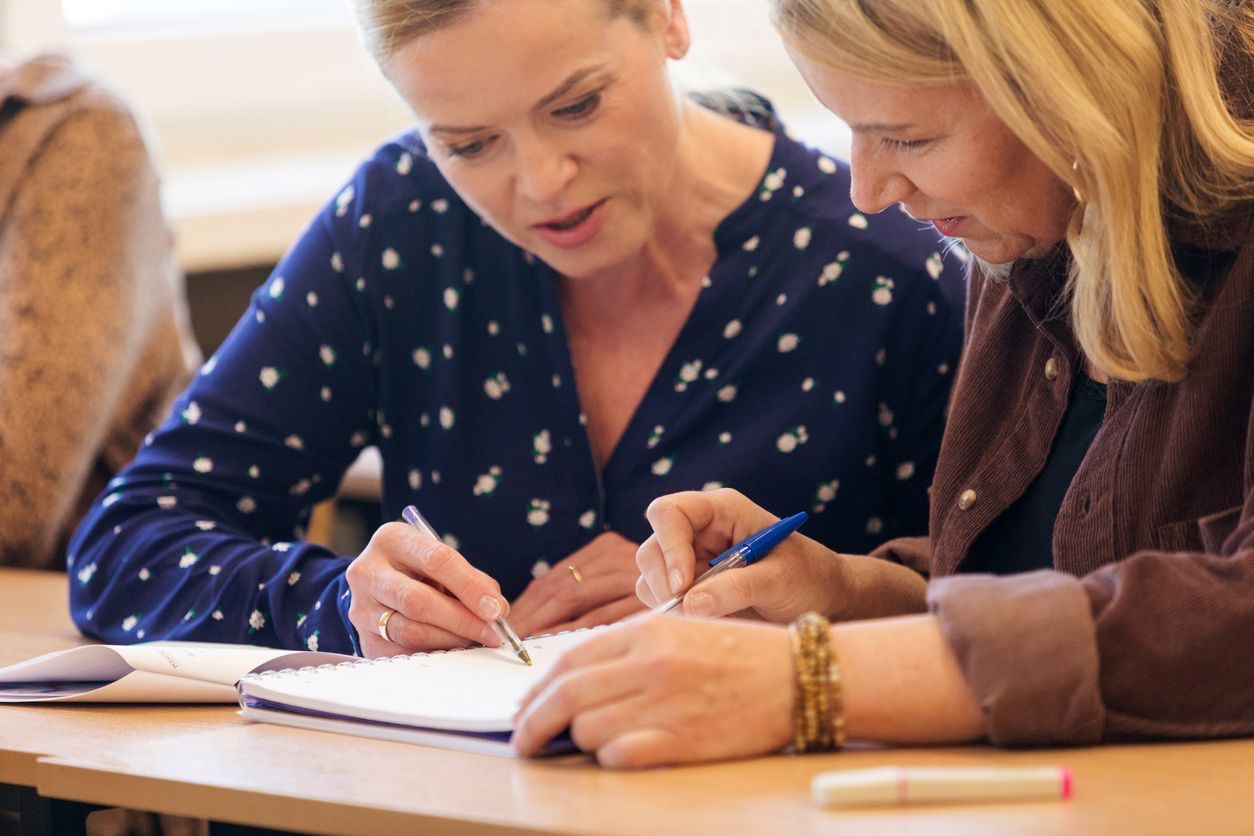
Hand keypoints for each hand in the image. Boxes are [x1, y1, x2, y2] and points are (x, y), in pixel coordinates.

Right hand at [346, 521, 509, 657]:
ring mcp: (361, 607)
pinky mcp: (365, 637)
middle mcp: (368, 571)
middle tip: (491, 632)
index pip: (436, 560)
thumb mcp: (442, 560)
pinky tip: (452, 648)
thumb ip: (471, 580)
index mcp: (392, 539)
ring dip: (450, 639)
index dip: (470, 587)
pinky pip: (403, 652)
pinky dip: (434, 652)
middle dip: (462, 620)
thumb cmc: (419, 569)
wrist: (380, 583)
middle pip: (417, 601)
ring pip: (409, 630)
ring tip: (474, 640)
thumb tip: (496, 611)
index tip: (496, 609)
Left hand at [508, 532, 644, 637]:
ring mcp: (633, 574)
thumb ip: (581, 593)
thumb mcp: (615, 585)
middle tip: (506, 638)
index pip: (556, 576)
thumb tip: (530, 618)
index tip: (504, 624)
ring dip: (544, 623)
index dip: (527, 602)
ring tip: (523, 643)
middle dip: (530, 615)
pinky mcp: (644, 598)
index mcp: (606, 548)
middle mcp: (619, 554)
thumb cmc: (652, 596)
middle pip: (561, 585)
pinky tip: (554, 645)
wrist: (710, 598)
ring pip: (574, 598)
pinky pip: (599, 617)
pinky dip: (572, 630)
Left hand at [511, 615, 793, 766]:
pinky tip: (619, 755)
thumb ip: (631, 650)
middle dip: (533, 723)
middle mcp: (649, 665)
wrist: (798, 677)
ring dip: (579, 742)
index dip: (537, 690)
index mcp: (646, 632)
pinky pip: (621, 756)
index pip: (568, 661)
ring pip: (588, 729)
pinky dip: (610, 759)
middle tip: (523, 741)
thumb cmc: (741, 655)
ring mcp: (665, 703)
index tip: (525, 708)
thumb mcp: (681, 630)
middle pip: (565, 697)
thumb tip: (578, 680)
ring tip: (590, 745)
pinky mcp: (682, 741)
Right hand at [634, 489, 851, 621]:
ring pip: (650, 578)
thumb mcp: (780, 581)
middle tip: (691, 613)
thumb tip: (690, 604)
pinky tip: (708, 624)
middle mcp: (699, 531)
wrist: (826, 602)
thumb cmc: (810, 578)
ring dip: (669, 604)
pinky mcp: (690, 590)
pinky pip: (662, 602)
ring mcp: (691, 561)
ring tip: (710, 619)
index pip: (669, 513)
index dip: (669, 546)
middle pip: (652, 549)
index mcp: (721, 511)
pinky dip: (674, 617)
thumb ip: (737, 588)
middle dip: (665, 583)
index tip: (685, 585)